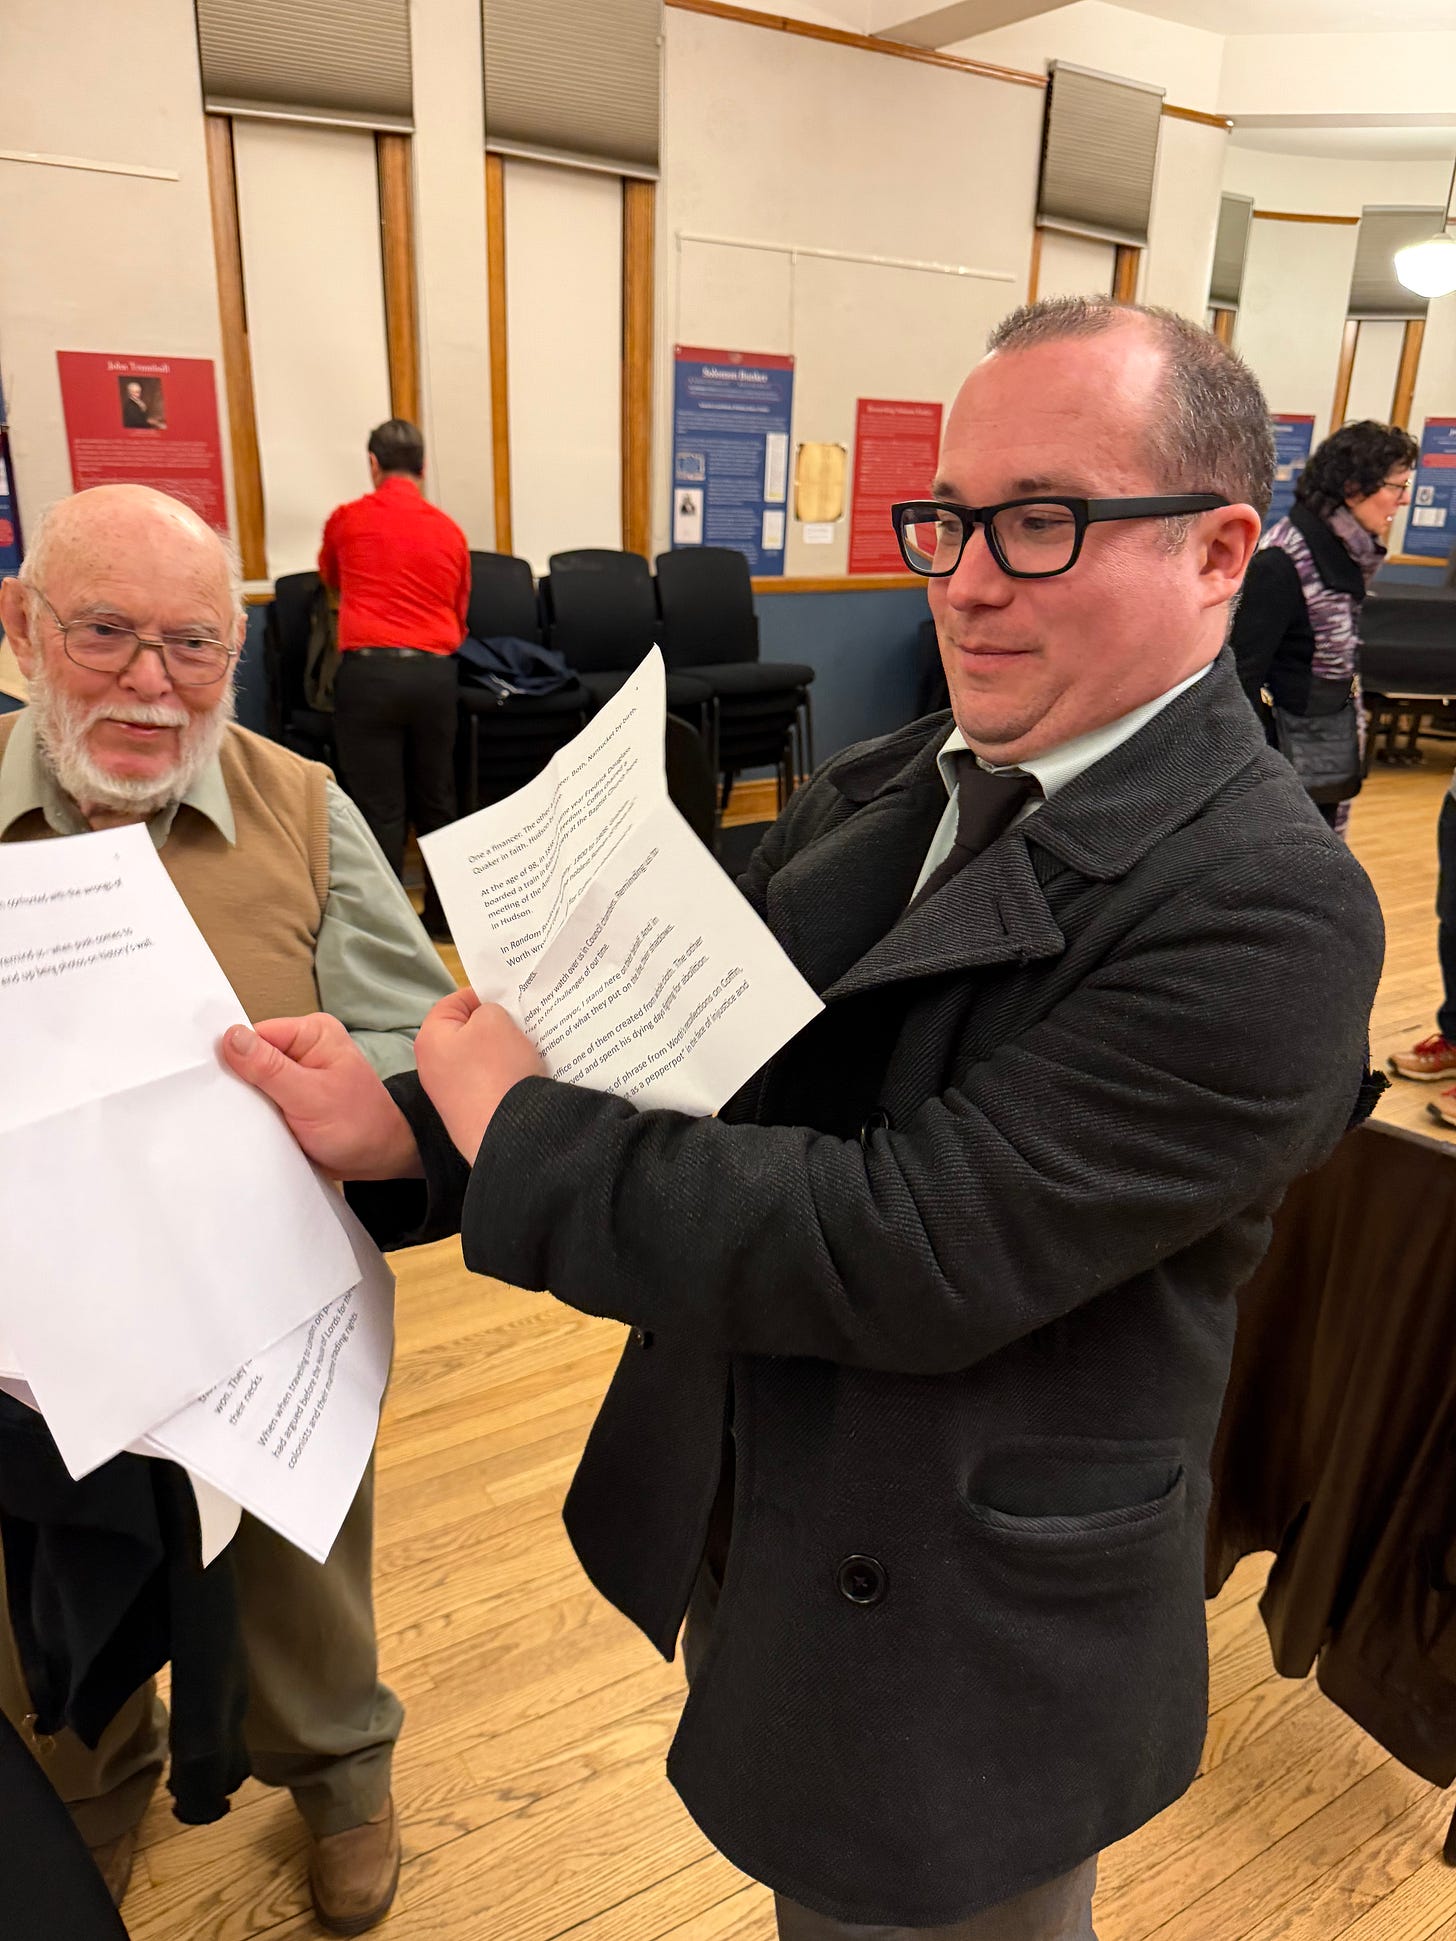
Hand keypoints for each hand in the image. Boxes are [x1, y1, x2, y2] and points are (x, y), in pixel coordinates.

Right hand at [221, 1014, 421, 1179]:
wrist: (378, 1161)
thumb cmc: (358, 1125)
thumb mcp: (310, 1096)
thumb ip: (269, 1068)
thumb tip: (231, 1036)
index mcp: (312, 1033)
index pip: (255, 1034)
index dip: (231, 1055)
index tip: (210, 1079)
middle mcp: (302, 1048)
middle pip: (250, 1057)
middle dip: (237, 1081)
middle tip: (220, 1105)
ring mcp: (295, 1075)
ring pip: (252, 1082)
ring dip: (243, 1102)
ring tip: (235, 1119)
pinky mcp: (290, 1098)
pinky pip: (260, 1101)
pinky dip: (252, 1114)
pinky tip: (244, 1127)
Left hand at [414, 989, 546, 1162]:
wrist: (509, 1135)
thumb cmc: (497, 1070)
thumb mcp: (494, 1021)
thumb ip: (487, 1009)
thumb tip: (486, 1021)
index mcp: (429, 1038)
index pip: (454, 1001)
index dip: (483, 996)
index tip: (510, 1002)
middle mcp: (430, 1066)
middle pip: (465, 1031)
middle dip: (493, 1026)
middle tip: (520, 1025)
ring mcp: (447, 1093)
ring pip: (477, 1058)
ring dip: (500, 1052)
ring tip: (525, 1051)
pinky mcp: (466, 1113)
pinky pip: (485, 1083)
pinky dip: (501, 1077)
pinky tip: (520, 1077)